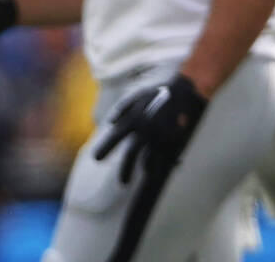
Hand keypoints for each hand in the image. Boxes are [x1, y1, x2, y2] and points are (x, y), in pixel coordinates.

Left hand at [93, 73, 207, 183]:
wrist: (179, 92)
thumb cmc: (155, 95)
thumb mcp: (136, 98)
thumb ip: (122, 110)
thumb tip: (110, 122)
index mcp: (132, 119)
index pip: (115, 136)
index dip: (105, 148)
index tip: (95, 158)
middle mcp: (144, 130)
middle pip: (132, 154)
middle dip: (125, 170)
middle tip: (121, 183)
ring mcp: (158, 136)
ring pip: (148, 160)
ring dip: (144, 172)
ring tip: (141, 183)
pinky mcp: (171, 140)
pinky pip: (164, 158)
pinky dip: (159, 166)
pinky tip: (154, 174)